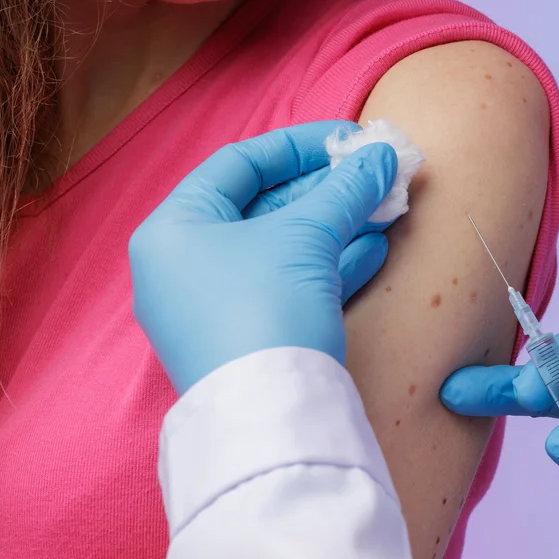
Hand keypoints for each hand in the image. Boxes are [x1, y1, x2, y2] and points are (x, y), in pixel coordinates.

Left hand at [130, 121, 397, 393]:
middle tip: (376, 175)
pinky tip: (373, 248)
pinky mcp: (246, 339)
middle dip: (326, 188)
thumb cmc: (266, 310)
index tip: (352, 140)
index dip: (300, 146)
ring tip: (385, 207)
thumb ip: (346, 189)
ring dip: (335, 223)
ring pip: (280, 247)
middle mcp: (182, 265)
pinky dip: (328, 262)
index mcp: (173, 229)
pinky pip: (286, 284)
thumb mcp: (307, 237)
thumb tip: (383, 156)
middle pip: (262, 205)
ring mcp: (213, 307)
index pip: (238, 164)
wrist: (270, 417)